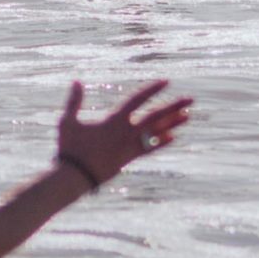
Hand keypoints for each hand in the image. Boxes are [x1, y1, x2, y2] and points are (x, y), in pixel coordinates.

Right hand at [56, 80, 190, 188]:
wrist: (76, 176)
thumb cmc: (70, 147)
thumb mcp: (68, 121)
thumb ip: (74, 101)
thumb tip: (77, 81)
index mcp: (114, 120)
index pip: (137, 100)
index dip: (152, 90)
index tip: (166, 82)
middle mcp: (127, 132)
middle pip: (155, 116)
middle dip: (173, 106)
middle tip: (190, 99)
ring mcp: (130, 146)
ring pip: (156, 132)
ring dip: (172, 123)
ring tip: (187, 116)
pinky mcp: (130, 158)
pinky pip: (149, 148)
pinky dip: (161, 142)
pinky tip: (173, 138)